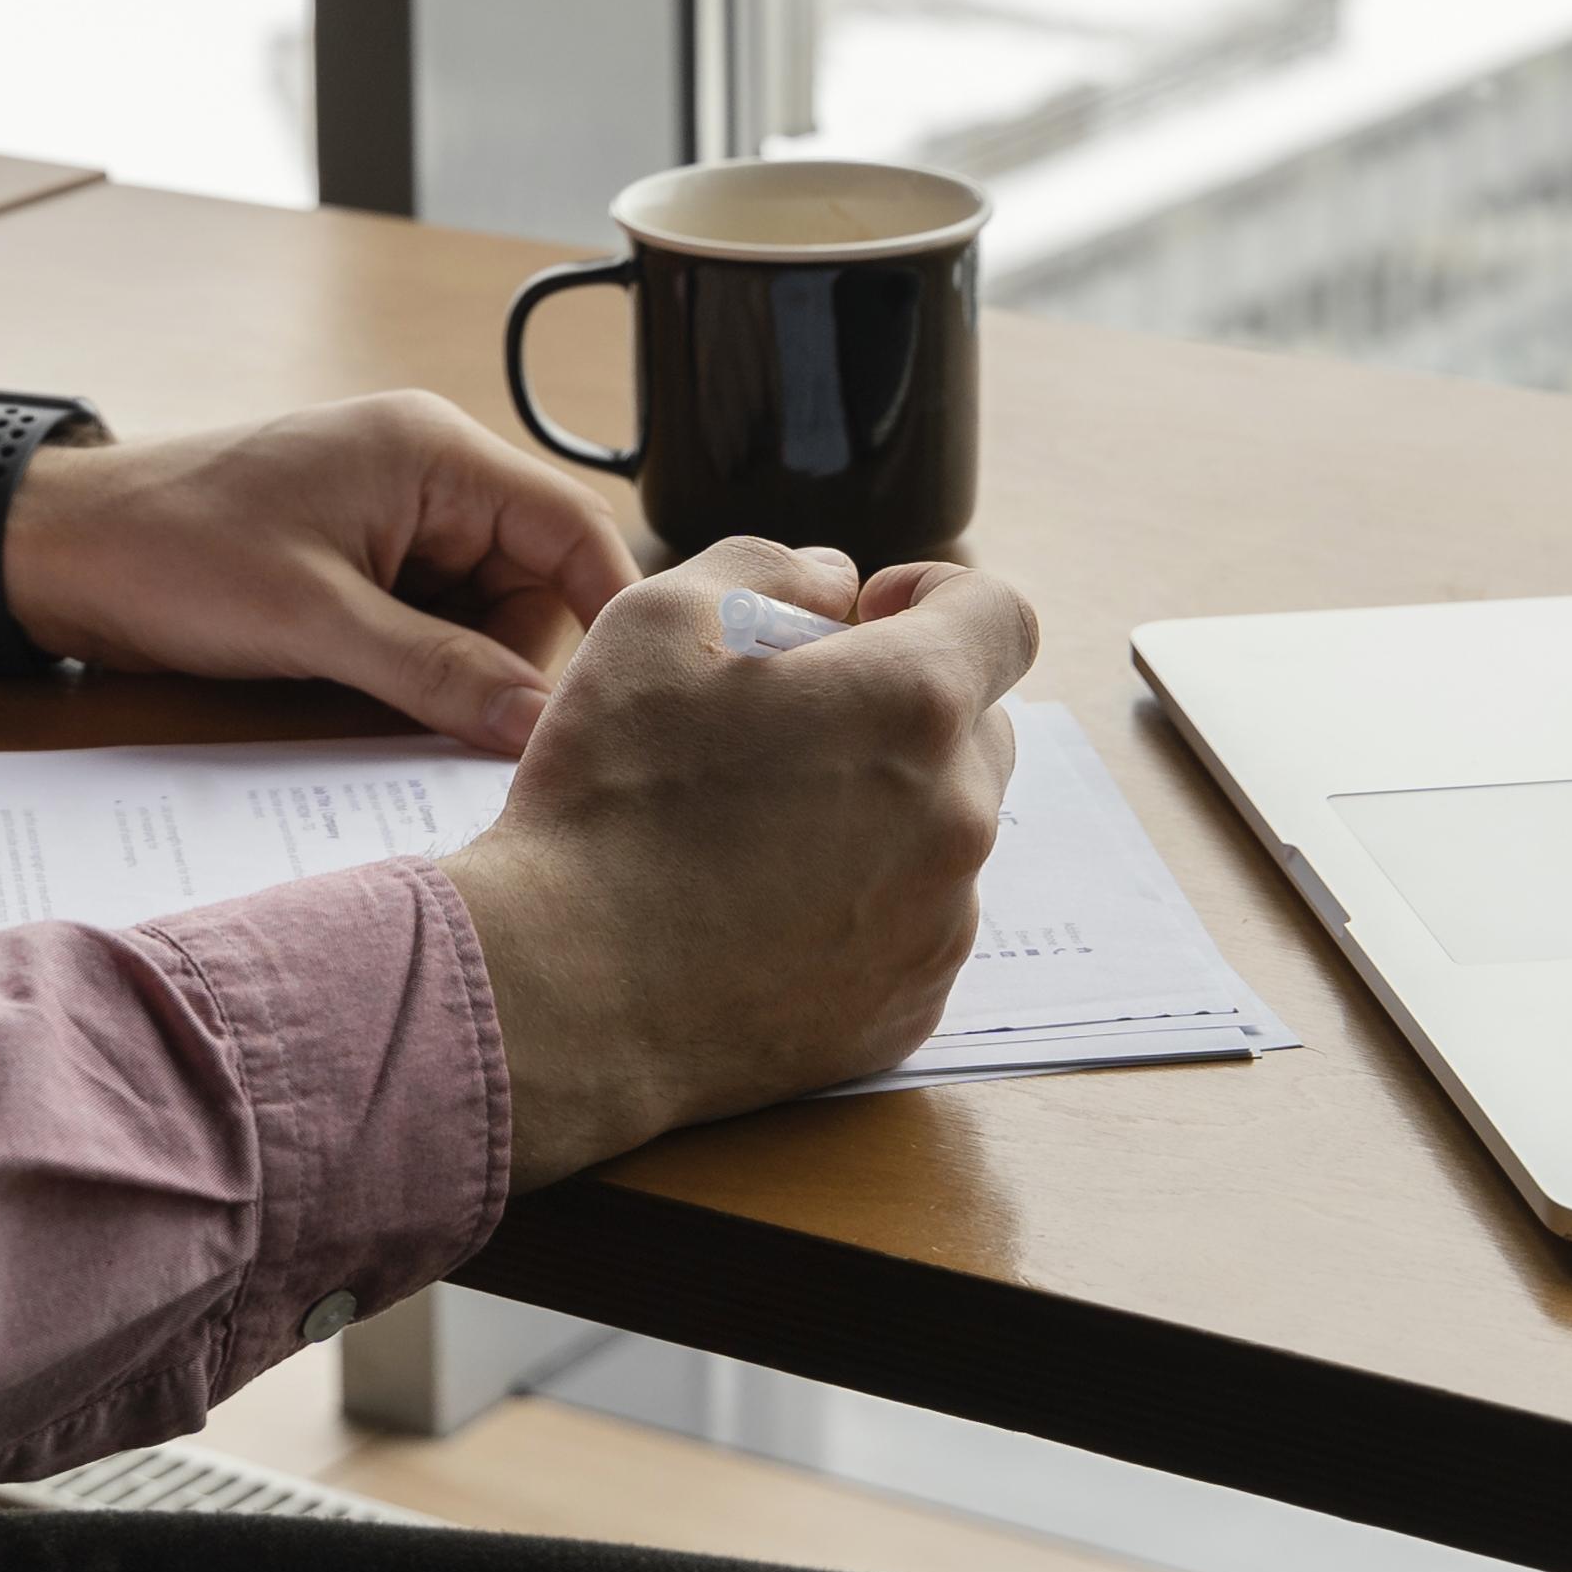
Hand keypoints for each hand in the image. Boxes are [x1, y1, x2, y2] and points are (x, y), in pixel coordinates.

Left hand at [0, 390, 638, 755]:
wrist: (60, 550)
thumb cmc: (176, 552)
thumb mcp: (315, 620)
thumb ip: (438, 672)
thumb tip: (539, 725)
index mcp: (435, 453)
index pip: (575, 528)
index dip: (612, 613)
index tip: (627, 702)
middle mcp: (431, 477)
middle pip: (538, 584)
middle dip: (517, 662)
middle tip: (470, 731)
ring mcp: (396, 522)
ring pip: (487, 617)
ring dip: (464, 676)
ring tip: (401, 716)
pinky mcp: (362, 566)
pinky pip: (433, 627)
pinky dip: (424, 675)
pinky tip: (385, 709)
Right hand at [432, 541, 1037, 1188]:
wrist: (569, 995)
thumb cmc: (610, 799)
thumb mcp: (658, 621)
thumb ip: (767, 567)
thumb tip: (830, 584)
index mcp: (912, 705)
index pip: (1001, 615)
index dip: (937, 595)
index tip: (866, 618)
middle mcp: (956, 816)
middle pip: (976, 724)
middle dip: (903, 705)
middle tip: (791, 725)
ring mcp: (941, 923)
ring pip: (943, 830)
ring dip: (883, 806)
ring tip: (763, 827)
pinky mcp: (910, 1004)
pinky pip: (915, 923)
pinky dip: (862, 901)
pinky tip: (764, 908)